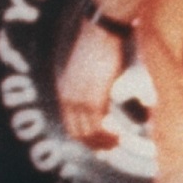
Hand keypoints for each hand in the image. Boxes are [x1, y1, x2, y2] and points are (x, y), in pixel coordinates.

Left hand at [57, 22, 124, 148]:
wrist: (99, 34)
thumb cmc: (98, 50)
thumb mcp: (88, 74)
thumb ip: (89, 90)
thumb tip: (101, 102)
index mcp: (64, 93)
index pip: (70, 126)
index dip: (85, 139)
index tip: (100, 143)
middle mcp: (67, 100)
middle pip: (77, 134)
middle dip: (94, 144)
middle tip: (111, 148)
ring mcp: (79, 101)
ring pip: (88, 134)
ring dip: (103, 143)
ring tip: (117, 143)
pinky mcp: (93, 99)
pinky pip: (98, 127)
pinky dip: (107, 136)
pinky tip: (118, 136)